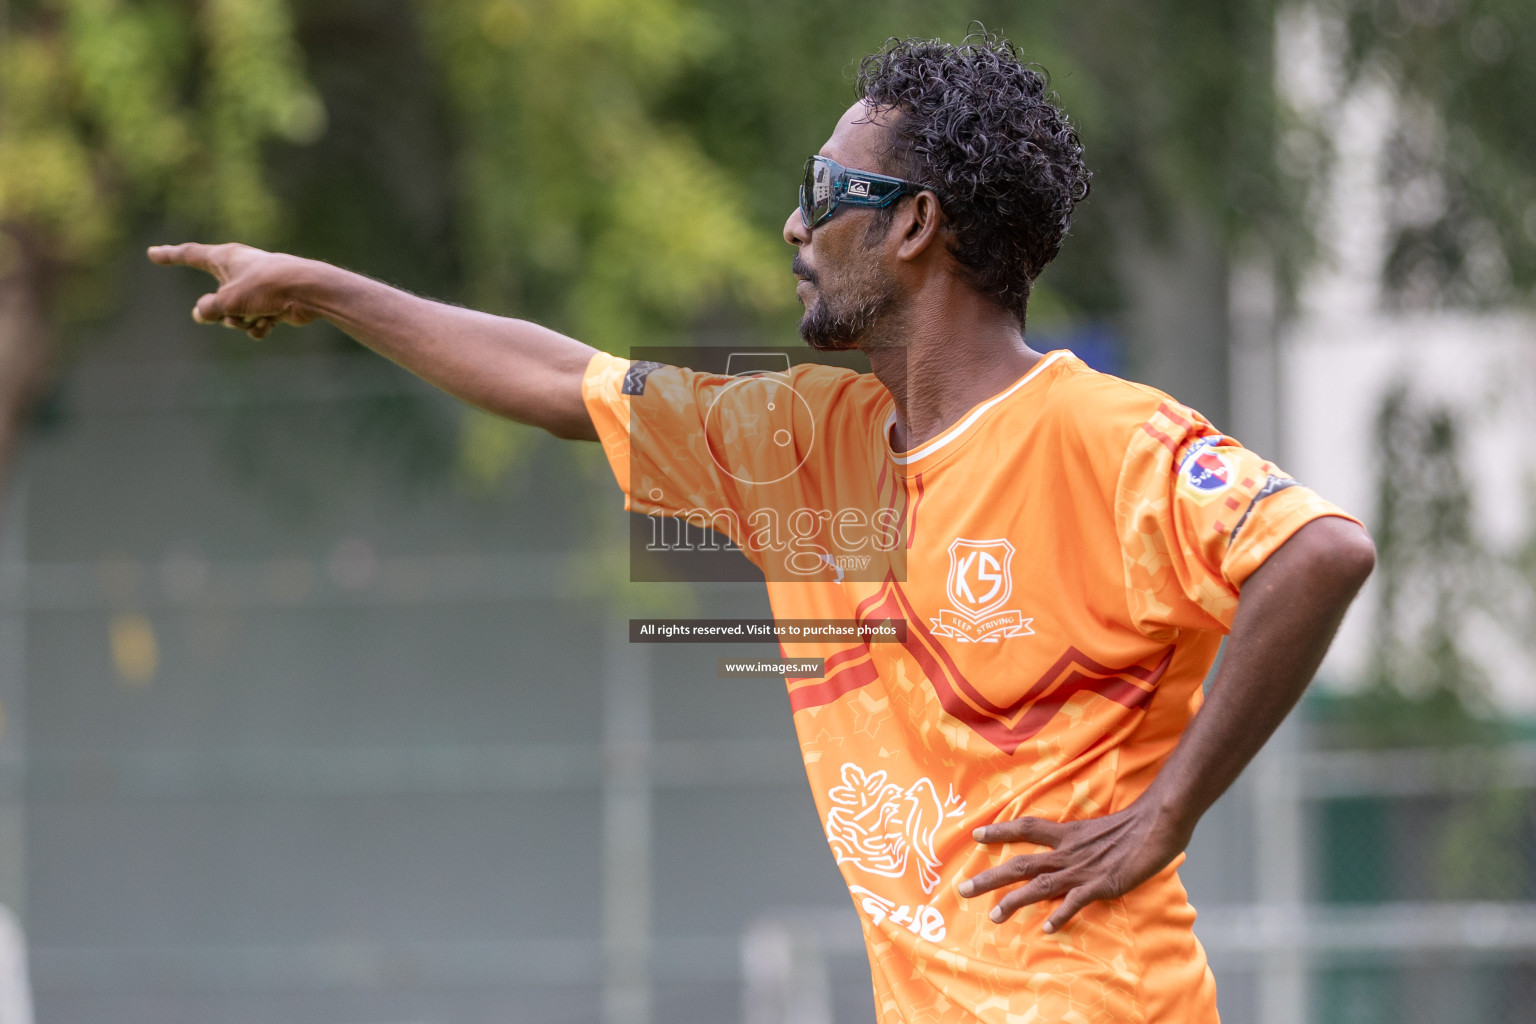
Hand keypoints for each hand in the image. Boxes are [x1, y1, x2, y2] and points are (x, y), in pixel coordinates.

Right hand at [147, 242, 318, 338]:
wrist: (308, 292)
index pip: (190, 255)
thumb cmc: (266, 287)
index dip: (170, 256)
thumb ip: (209, 308)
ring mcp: (255, 288)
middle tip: (237, 308)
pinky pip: (253, 322)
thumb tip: (200, 314)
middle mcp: (239, 270)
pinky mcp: (271, 303)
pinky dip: (259, 325)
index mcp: (225, 258)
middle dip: (223, 311)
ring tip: (257, 314)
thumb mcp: (228, 300)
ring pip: (234, 314)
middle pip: (215, 298)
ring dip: (241, 321)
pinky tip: (271, 322)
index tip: (152, 254)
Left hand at [957, 800, 1188, 932]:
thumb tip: (1069, 847)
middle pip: (1020, 863)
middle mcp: (1067, 851)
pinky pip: (1075, 902)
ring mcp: (1082, 869)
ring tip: (993, 917)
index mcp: (1067, 833)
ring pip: (1038, 885)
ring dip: (1014, 901)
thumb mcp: (1097, 828)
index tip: (975, 835)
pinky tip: (1047, 928)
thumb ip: (1080, 839)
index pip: (1026, 828)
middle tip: (963, 889)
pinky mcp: (1101, 884)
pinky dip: (1060, 914)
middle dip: (989, 876)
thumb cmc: (1132, 824)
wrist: (1157, 823)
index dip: (1000, 831)